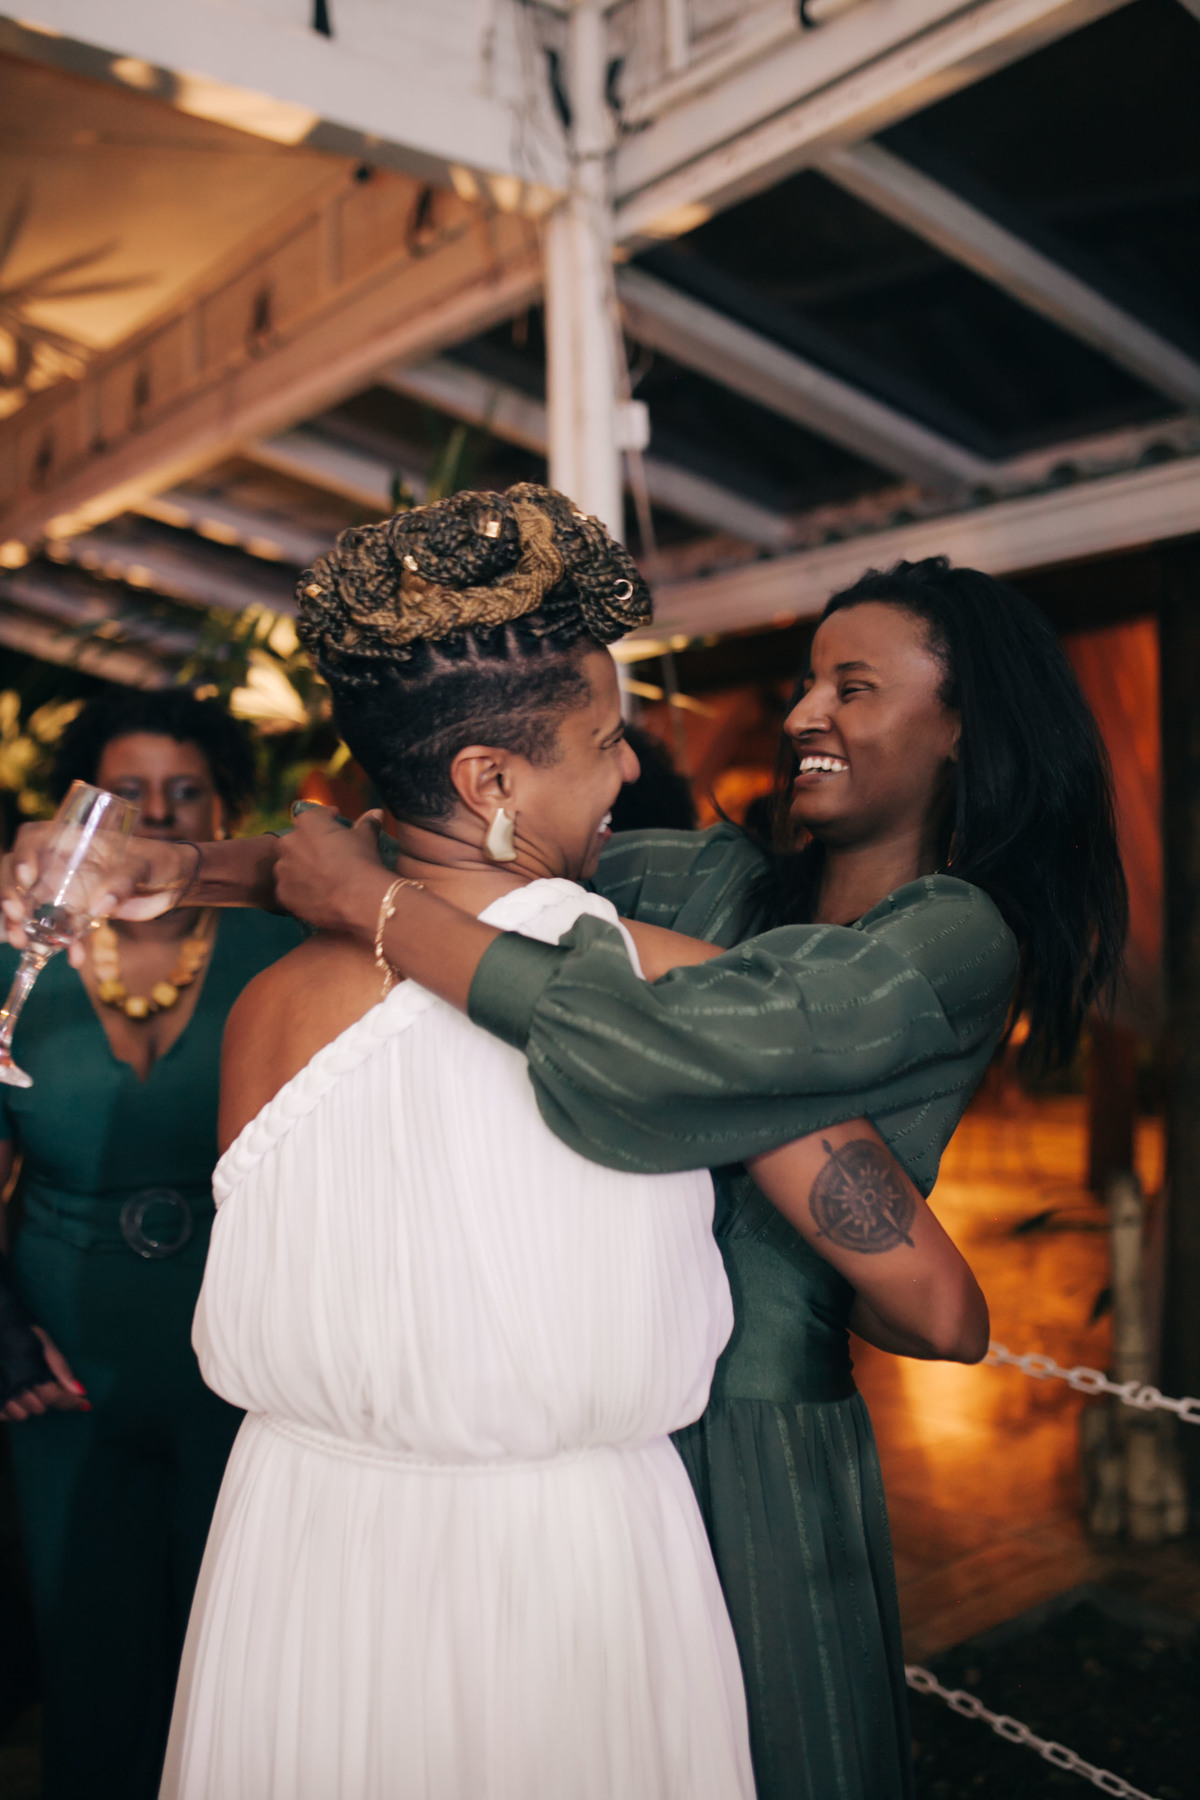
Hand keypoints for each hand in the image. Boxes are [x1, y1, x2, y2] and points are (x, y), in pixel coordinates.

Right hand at [2, 824, 195, 963]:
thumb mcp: (145, 865)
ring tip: (24, 944)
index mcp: (74, 840)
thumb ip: (126, 881)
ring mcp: (69, 889)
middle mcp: (64, 863)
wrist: (175, 883)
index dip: (24, 854)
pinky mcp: (80, 914)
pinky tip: (74, 958)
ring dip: (24, 925)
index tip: (27, 876)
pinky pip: (62, 928)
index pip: (34, 838)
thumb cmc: (158, 861)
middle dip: (12, 897)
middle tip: (17, 919)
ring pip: (33, 905)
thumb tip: (103, 906)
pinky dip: (63, 945)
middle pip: (22, 875)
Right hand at [3, 1328, 89, 1420]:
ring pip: (21, 1415)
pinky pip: (4, 1417)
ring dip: (28, 1405)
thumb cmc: (19, 1333)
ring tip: (27, 1387)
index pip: (53, 1397)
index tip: (85, 1404)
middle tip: (47, 1383)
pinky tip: (12, 1395)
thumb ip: (60, 1367)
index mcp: (29, 1372)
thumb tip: (79, 1390)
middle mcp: (13, 1388)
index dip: (70, 1402)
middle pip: (39, 1408)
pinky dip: (10, 1410)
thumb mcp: (43, 1342)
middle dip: (48, 1398)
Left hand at [273, 807, 390, 940]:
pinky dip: (300, 892)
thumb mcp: (367, 838)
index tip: (337, 831)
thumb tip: (375, 813)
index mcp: (308, 823)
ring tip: (322, 881)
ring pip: (289, 868)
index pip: (314, 817)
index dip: (327, 823)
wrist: (359, 898)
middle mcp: (289, 842)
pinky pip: (289, 890)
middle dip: (309, 848)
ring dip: (301, 871)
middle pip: (296, 842)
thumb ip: (367, 823)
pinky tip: (317, 896)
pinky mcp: (283, 894)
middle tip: (328, 859)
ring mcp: (283, 870)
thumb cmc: (362, 862)